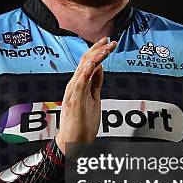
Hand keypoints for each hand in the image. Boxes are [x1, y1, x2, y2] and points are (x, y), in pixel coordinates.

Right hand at [55, 37, 116, 153]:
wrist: (73, 142)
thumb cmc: (82, 123)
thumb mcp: (93, 98)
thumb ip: (95, 83)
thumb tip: (100, 68)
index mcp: (78, 84)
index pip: (87, 62)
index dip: (97, 50)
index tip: (108, 42)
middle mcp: (74, 85)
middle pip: (85, 61)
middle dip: (98, 49)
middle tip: (110, 41)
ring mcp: (73, 93)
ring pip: (83, 69)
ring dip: (96, 57)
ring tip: (106, 48)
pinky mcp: (75, 101)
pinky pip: (80, 84)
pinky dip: (85, 72)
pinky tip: (93, 64)